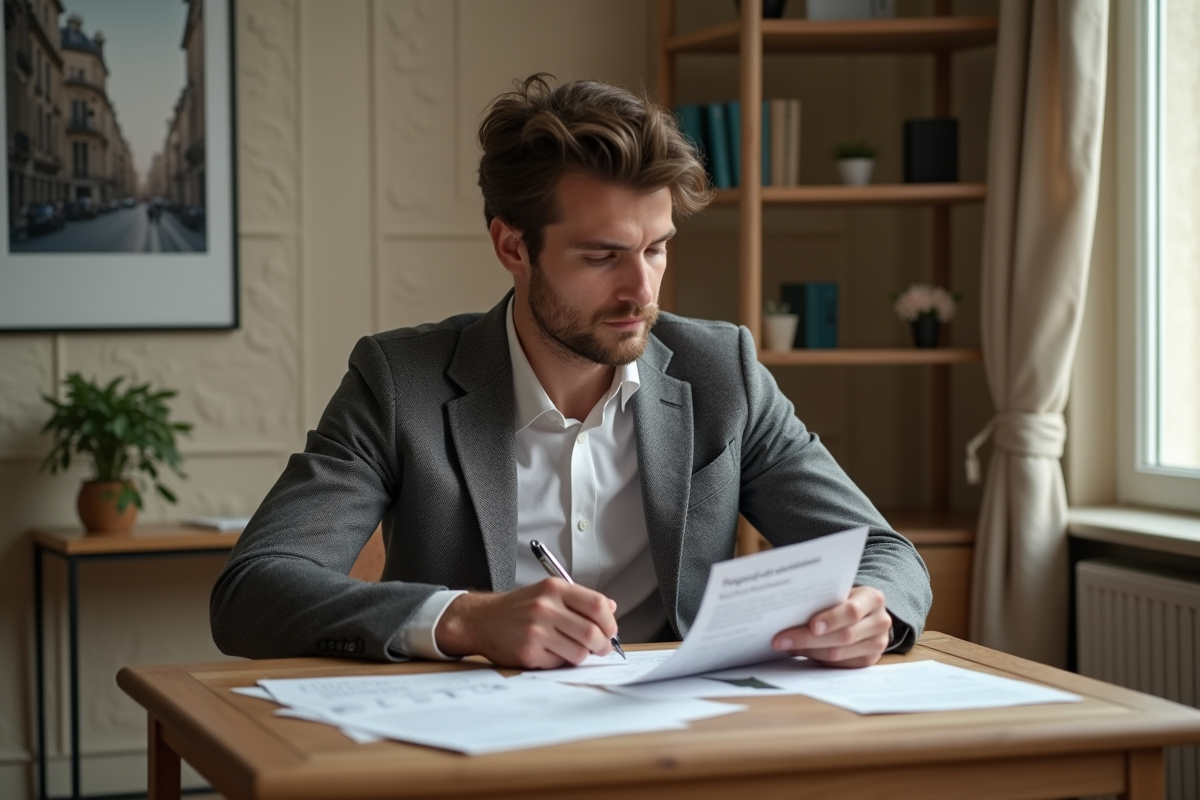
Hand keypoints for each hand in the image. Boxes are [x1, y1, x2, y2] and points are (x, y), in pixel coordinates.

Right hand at [433, 579, 618, 668]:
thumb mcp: (547, 592)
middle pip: (592, 632)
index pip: (597, 605)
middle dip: (603, 645)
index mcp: (554, 589)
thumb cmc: (518, 608)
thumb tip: (610, 608)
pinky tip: (551, 652)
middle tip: (602, 648)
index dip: (610, 622)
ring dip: (582, 655)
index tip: (610, 630)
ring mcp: (536, 631)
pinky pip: (559, 663)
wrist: (481, 620)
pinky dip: (561, 661)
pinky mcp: (528, 652)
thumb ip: (579, 599)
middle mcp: (545, 607)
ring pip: (579, 652)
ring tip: (575, 650)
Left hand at [771, 585, 891, 668]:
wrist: (868, 613)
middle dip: (808, 639)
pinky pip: (840, 664)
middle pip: (843, 636)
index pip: (852, 611)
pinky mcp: (869, 660)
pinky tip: (802, 652)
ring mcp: (877, 644)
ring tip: (787, 646)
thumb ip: (823, 599)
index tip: (810, 625)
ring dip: (809, 651)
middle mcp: (879, 622)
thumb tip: (787, 613)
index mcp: (872, 599)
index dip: (831, 619)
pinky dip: (818, 659)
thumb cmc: (846, 599)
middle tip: (781, 640)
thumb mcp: (841, 593)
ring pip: (839, 653)